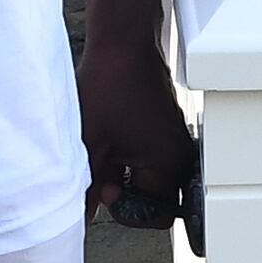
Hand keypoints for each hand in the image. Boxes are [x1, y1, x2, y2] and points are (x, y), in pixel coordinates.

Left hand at [78, 20, 195, 232]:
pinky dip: (127, 158)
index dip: (128, 212)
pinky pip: (148, 159)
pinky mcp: (164, 131)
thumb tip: (81, 217)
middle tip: (102, 173)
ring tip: (103, 151)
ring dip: (122, 174)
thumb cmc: (110, 87)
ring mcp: (173, 143)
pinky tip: (109, 139)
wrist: (121, 45)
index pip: (158, 216)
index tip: (107, 191)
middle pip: (154, 201)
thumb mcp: (90, 144)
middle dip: (124, 193)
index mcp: (169, 165)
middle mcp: (180, 158)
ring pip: (148, 180)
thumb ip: (86, 188)